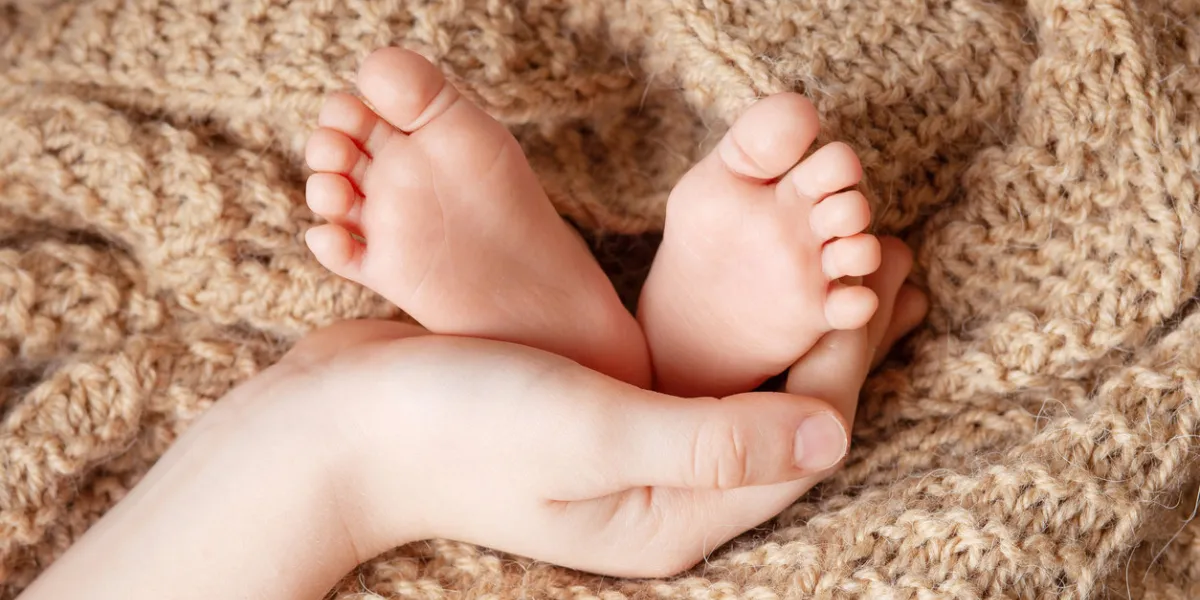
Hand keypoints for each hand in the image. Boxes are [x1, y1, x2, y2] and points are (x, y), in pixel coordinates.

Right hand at [282, 320, 853, 577]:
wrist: (343, 423)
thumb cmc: (453, 429)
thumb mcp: (588, 432)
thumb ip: (711, 443)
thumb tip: (833, 437)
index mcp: (670, 519)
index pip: (797, 440)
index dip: (849, 357)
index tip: (880, 275)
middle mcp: (662, 496)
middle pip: (782, 417)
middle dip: (839, 342)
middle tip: (888, 258)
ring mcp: (632, 456)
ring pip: (745, 390)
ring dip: (797, 328)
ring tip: (844, 264)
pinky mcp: (604, 415)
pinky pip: (698, 371)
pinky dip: (740, 325)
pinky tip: (756, 283)